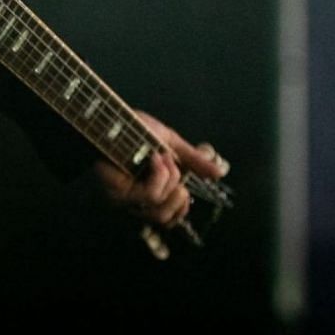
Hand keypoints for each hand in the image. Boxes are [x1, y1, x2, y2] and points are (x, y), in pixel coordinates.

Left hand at [93, 111, 228, 228]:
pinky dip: (160, 175)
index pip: (168, 219)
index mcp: (148, 191)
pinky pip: (151, 196)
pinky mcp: (120, 194)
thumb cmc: (135, 128)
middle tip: (174, 168)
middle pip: (166, 218)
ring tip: (161, 157)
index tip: (185, 190)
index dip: (181, 209)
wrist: (113, 116)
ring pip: (160, 209)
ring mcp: (126, 201)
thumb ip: (193, 160)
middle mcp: (136, 201)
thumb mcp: (171, 143)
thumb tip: (220, 173)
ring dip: (169, 180)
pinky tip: (155, 157)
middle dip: (178, 193)